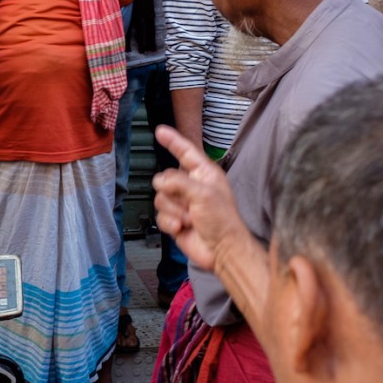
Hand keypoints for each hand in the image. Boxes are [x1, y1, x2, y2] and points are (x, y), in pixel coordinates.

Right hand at [152, 125, 247, 272]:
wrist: (221, 251)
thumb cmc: (223, 221)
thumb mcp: (203, 194)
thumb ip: (179, 182)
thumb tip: (159, 182)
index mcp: (204, 174)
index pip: (185, 152)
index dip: (173, 141)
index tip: (160, 131)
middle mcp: (192, 186)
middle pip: (165, 179)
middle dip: (173, 194)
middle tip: (187, 204)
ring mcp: (183, 204)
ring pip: (160, 198)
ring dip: (173, 211)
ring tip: (189, 219)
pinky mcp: (175, 220)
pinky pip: (160, 215)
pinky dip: (169, 223)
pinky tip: (182, 228)